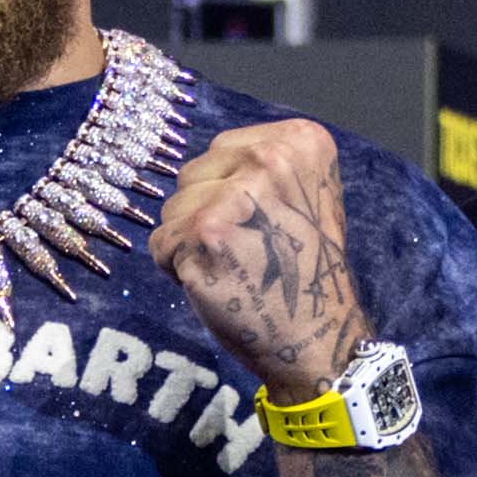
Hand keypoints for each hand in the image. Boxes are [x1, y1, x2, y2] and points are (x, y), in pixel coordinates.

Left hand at [150, 116, 368, 398]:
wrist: (316, 334)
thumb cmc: (304, 271)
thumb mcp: (304, 196)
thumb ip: (261, 167)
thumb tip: (208, 165)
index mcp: (300, 142)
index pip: (223, 148)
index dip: (229, 189)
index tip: (260, 222)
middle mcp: (270, 159)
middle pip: (194, 172)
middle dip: (204, 210)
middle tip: (243, 248)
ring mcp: (234, 197)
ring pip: (172, 207)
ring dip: (188, 240)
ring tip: (229, 265)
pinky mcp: (204, 234)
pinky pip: (160, 243)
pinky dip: (176, 268)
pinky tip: (215, 282)